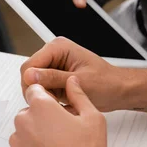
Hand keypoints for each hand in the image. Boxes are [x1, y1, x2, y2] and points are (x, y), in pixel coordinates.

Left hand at [7, 77, 126, 146]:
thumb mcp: (92, 117)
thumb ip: (78, 95)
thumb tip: (71, 81)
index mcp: (41, 107)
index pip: (34, 91)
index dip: (45, 97)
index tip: (53, 107)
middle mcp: (23, 122)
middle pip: (28, 113)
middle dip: (41, 119)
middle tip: (61, 134)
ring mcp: (16, 143)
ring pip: (23, 133)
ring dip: (34, 137)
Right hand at [21, 37, 146, 112]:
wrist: (119, 90)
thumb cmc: (107, 83)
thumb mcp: (79, 82)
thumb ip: (52, 78)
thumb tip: (29, 76)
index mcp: (58, 47)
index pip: (29, 65)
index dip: (31, 83)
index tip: (43, 96)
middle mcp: (53, 53)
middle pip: (28, 74)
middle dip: (38, 89)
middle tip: (54, 99)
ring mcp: (52, 64)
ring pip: (32, 82)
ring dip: (43, 94)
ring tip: (60, 99)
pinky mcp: (53, 75)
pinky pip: (40, 87)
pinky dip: (47, 96)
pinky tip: (60, 99)